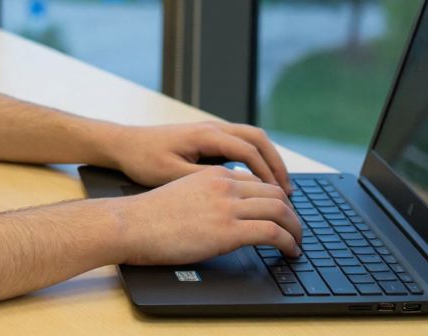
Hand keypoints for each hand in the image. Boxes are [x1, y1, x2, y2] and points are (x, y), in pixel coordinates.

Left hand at [105, 121, 292, 192]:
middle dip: (276, 164)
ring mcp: (210, 130)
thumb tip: (235, 188)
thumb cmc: (143, 160)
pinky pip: (240, 144)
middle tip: (288, 192)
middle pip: (258, 139)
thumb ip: (203, 180)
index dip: (266, 173)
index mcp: (205, 135)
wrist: (123, 144)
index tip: (278, 196)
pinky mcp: (207, 138)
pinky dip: (255, 159)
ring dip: (268, 160)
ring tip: (279, 187)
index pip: (248, 150)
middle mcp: (212, 128)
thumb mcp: (171, 175)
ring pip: (251, 139)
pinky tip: (257, 181)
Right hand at [113, 167, 301, 265]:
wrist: (130, 223)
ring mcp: (227, 206)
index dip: (275, 198)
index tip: (281, 213)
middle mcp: (225, 185)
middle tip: (296, 229)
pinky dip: (288, 242)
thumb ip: (206, 196)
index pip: (258, 181)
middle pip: (275, 192)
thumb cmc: (148, 215)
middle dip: (291, 212)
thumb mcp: (182, 193)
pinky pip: (272, 232)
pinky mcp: (228, 230)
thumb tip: (220, 214)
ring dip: (295, 228)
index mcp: (214, 175)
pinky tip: (289, 252)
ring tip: (298, 243)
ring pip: (280, 210)